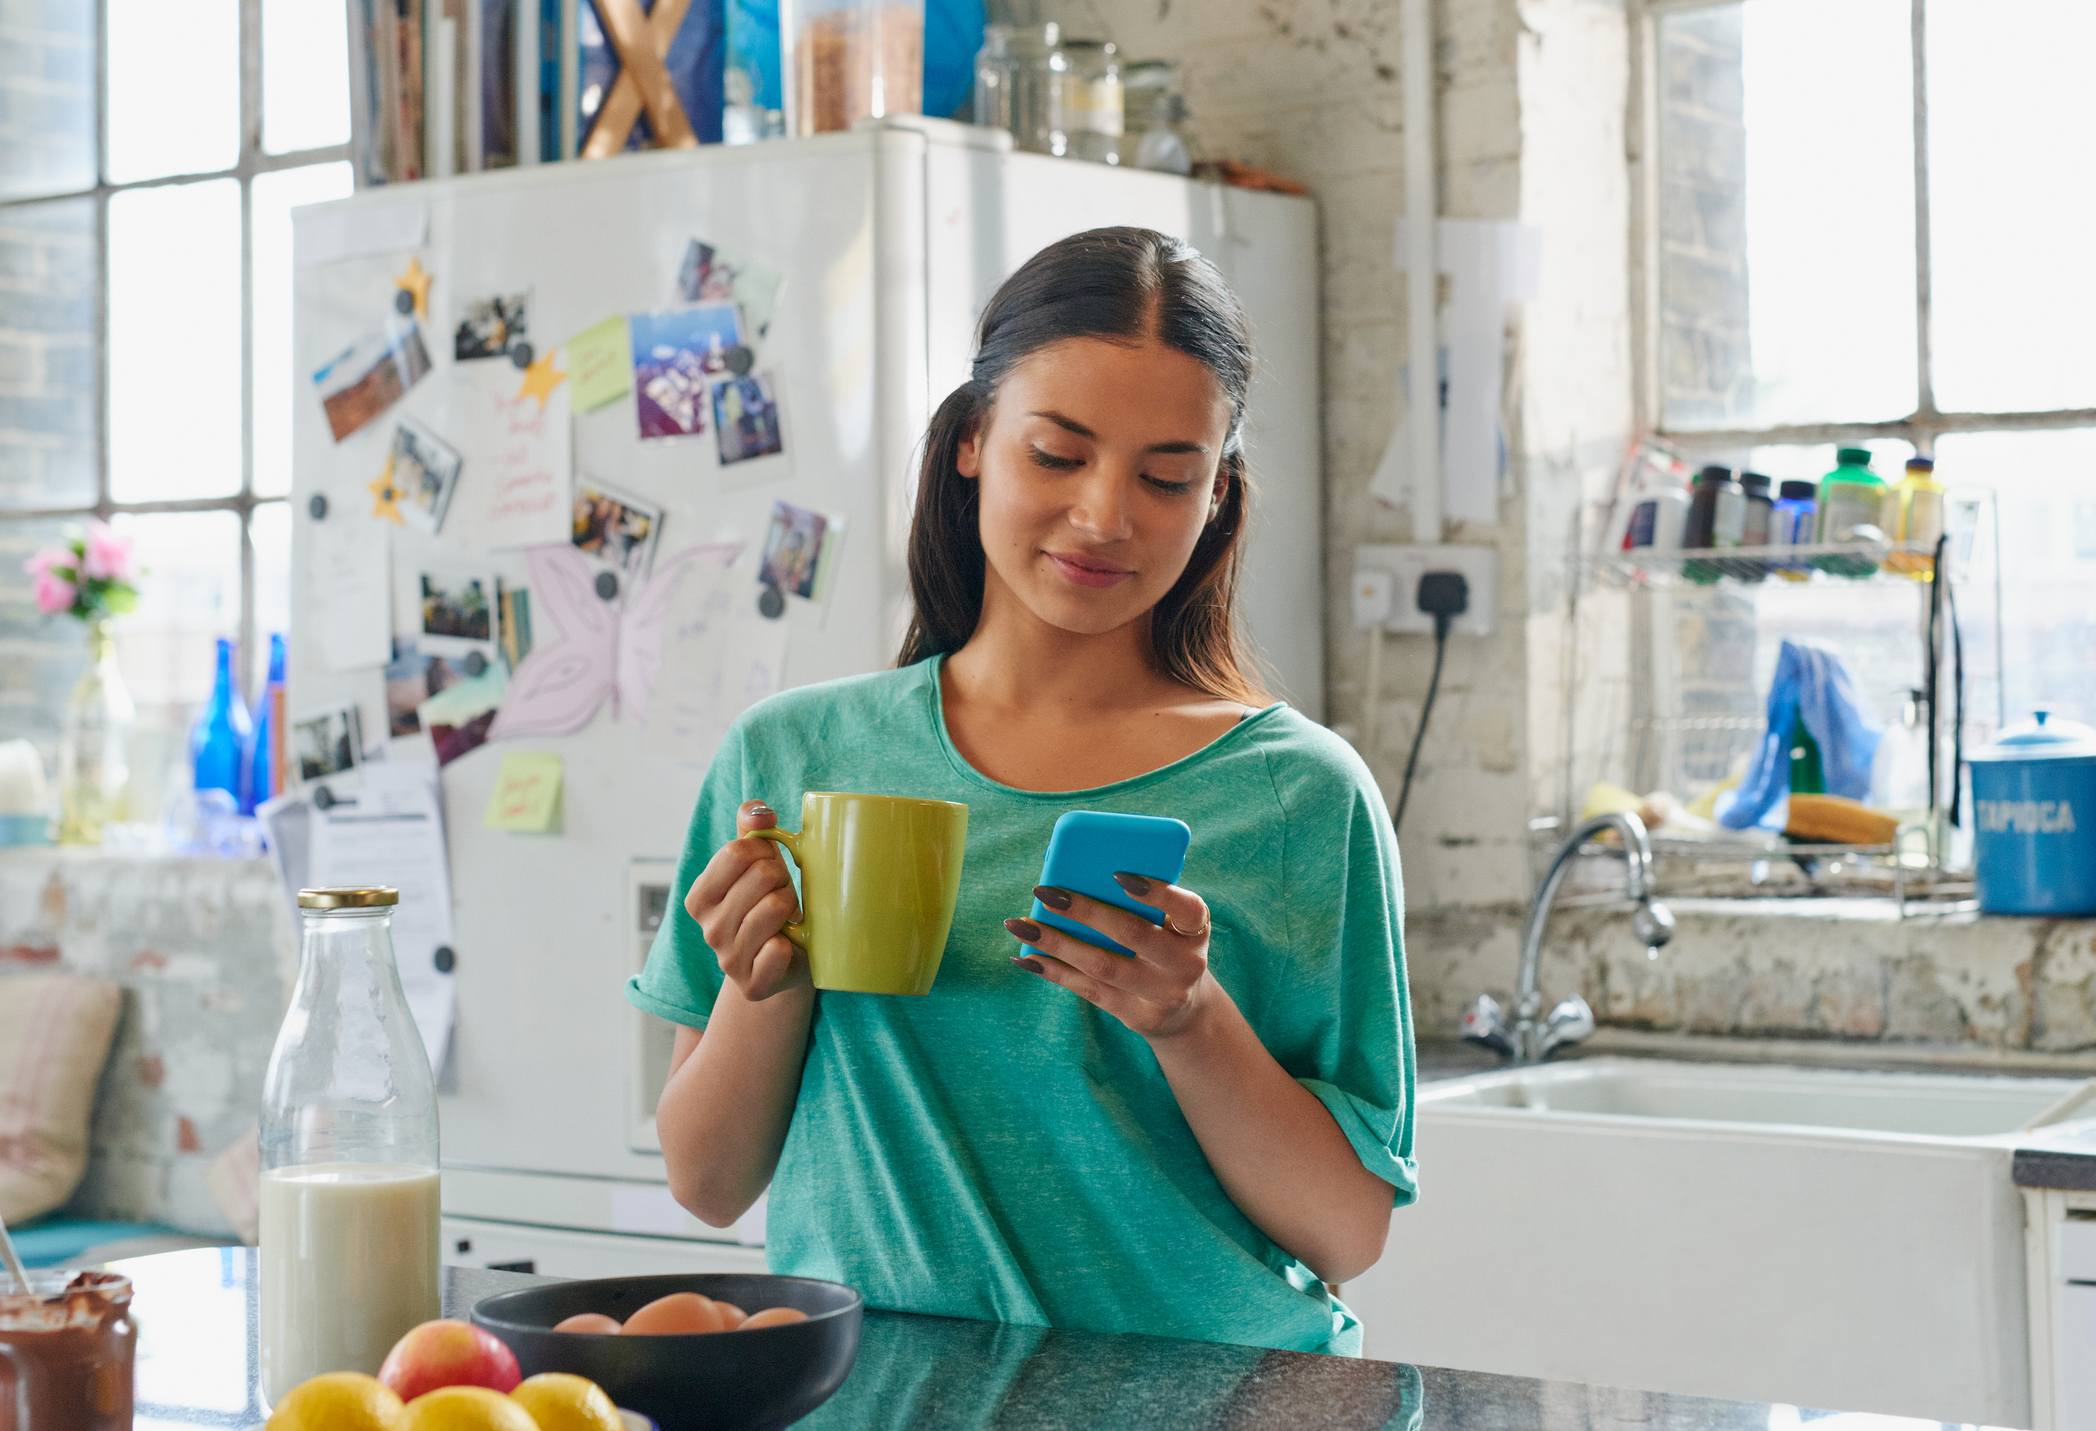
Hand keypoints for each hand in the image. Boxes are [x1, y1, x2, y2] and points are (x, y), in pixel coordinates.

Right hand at [683, 800, 810, 1000]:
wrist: (788, 959)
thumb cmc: (770, 902)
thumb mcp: (758, 861)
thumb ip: (751, 826)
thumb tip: (761, 814)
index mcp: (699, 897)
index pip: (737, 851)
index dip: (765, 851)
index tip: (769, 867)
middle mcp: (707, 930)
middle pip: (760, 875)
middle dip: (782, 878)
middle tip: (781, 894)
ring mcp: (728, 960)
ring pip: (773, 908)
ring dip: (791, 906)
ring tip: (788, 917)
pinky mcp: (752, 984)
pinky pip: (779, 949)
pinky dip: (793, 943)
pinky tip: (789, 945)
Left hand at [1005, 874, 1215, 1039]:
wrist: (1187, 1011)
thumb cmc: (1166, 947)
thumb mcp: (1170, 925)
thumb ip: (1140, 904)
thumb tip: (1074, 877)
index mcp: (1197, 930)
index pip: (1186, 907)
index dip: (1156, 892)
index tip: (1117, 875)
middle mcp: (1186, 964)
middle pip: (1130, 934)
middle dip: (1083, 911)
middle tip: (1044, 891)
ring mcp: (1162, 995)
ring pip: (1101, 965)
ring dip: (1055, 942)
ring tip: (1020, 924)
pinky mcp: (1137, 1016)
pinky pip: (1088, 990)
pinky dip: (1054, 971)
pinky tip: (1026, 957)